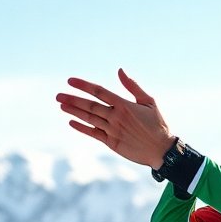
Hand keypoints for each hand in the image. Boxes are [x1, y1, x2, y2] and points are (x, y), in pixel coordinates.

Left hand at [57, 70, 174, 167]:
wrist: (162, 150)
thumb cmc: (158, 124)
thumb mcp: (149, 102)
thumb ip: (133, 86)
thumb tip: (120, 70)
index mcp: (124, 105)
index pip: (99, 92)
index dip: (83, 85)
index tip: (70, 81)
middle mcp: (116, 117)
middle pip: (90, 105)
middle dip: (72, 99)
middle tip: (58, 95)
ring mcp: (113, 131)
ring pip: (89, 118)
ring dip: (74, 111)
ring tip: (61, 105)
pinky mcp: (112, 143)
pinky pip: (93, 133)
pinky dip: (82, 128)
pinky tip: (71, 122)